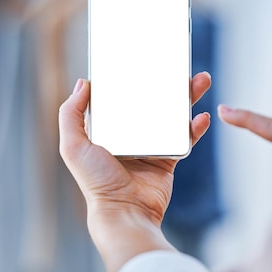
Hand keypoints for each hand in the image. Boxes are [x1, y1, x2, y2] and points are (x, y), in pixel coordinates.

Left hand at [58, 72, 211, 271]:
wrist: (126, 211)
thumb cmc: (96, 181)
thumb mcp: (73, 145)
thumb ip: (70, 113)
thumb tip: (83, 82)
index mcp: (108, 128)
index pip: (122, 96)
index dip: (133, 77)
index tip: (145, 59)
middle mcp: (129, 133)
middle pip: (152, 100)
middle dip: (167, 82)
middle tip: (179, 66)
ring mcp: (151, 144)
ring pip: (172, 113)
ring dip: (187, 97)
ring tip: (200, 81)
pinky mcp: (168, 158)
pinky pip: (185, 137)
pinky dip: (195, 126)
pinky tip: (201, 116)